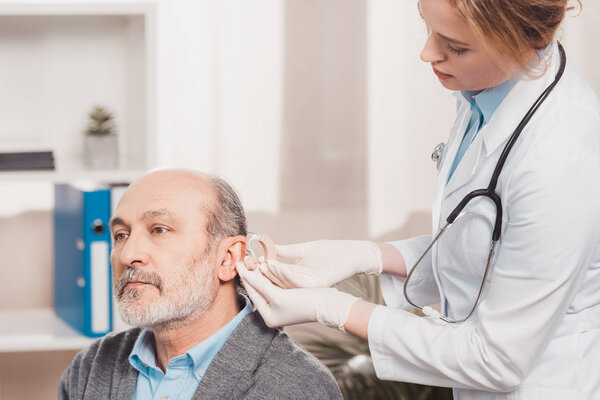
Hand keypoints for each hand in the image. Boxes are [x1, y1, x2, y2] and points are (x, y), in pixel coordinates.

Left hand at [237, 261, 358, 329]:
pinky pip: (276, 283)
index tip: (238, 263)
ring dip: (261, 272)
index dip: (245, 277)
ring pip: (267, 284)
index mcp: (268, 316)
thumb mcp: (278, 295)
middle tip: (244, 258)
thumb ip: (260, 285)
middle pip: (259, 289)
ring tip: (254, 258)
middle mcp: (273, 312)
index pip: (253, 293)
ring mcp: (282, 305)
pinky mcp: (290, 297)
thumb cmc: (304, 304)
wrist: (329, 304)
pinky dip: (271, 273)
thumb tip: (245, 274)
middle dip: (252, 274)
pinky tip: (267, 263)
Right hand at [259, 240, 381, 288]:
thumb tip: (267, 248)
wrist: (352, 254)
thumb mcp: (303, 250)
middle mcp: (300, 287)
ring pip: (283, 283)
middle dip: (259, 275)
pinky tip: (273, 264)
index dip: (260, 271)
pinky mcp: (314, 285)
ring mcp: (307, 288)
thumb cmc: (329, 251)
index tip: (247, 262)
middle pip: (275, 284)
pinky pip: (295, 280)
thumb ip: (285, 251)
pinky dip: (283, 273)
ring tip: (258, 264)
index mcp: (296, 280)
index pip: (273, 279)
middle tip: (246, 266)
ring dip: (269, 274)